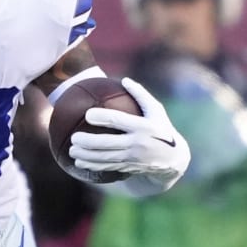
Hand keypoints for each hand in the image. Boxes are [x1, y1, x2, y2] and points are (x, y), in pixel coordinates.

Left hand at [69, 77, 190, 182]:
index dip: (103, 117)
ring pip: (105, 158)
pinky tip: (78, 163)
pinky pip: (107, 167)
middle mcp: (137, 143)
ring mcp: (133, 157)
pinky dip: (92, 165)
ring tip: (71, 151)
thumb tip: (124, 80)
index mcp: (143, 127)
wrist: (174, 159)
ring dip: (86, 156)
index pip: (119, 120)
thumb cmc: (161, 128)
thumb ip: (141, 95)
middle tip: (74, 138)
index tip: (87, 114)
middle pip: (108, 143)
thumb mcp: (156, 111)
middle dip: (88, 141)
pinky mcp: (129, 167)